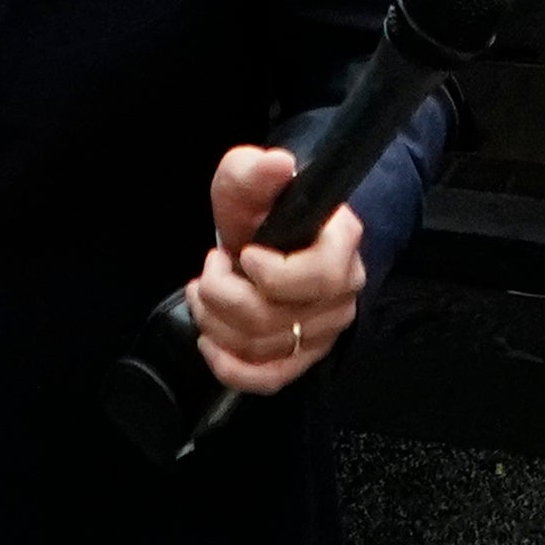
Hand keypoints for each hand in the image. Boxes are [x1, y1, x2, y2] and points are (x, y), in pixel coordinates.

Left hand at [186, 143, 371, 393]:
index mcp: (341, 244)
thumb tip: (277, 164)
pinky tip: (209, 343)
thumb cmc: (263, 210)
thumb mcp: (249, 181)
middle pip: (277, 316)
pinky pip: (270, 379)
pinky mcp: (304, 356)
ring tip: (202, 292)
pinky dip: (231, 368)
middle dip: (223, 294)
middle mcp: (342, 292)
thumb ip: (256, 170)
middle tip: (209, 267)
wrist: (271, 238)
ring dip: (215, 322)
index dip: (275, 273)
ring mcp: (325, 330)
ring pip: (265, 345)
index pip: (322, 274)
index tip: (244, 253)